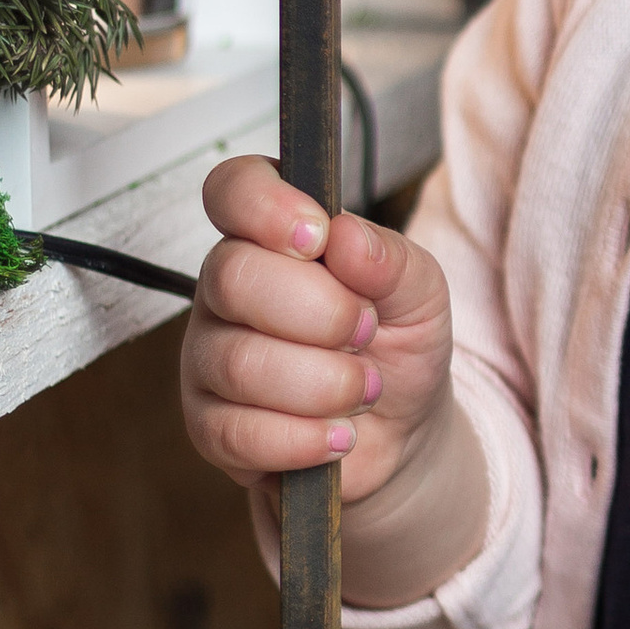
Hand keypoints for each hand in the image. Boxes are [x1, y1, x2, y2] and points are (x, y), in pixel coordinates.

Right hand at [182, 155, 453, 502]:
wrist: (402, 431)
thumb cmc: (398, 345)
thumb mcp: (420, 294)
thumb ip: (391, 259)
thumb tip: (346, 237)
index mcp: (269, 237)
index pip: (232, 190)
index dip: (265, 206)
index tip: (317, 236)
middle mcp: (226, 290)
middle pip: (233, 278)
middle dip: (323, 313)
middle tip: (367, 332)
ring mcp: (208, 358)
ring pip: (240, 363)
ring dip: (326, 384)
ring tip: (365, 390)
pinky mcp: (208, 427)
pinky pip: (238, 431)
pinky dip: (306, 438)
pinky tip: (338, 434)